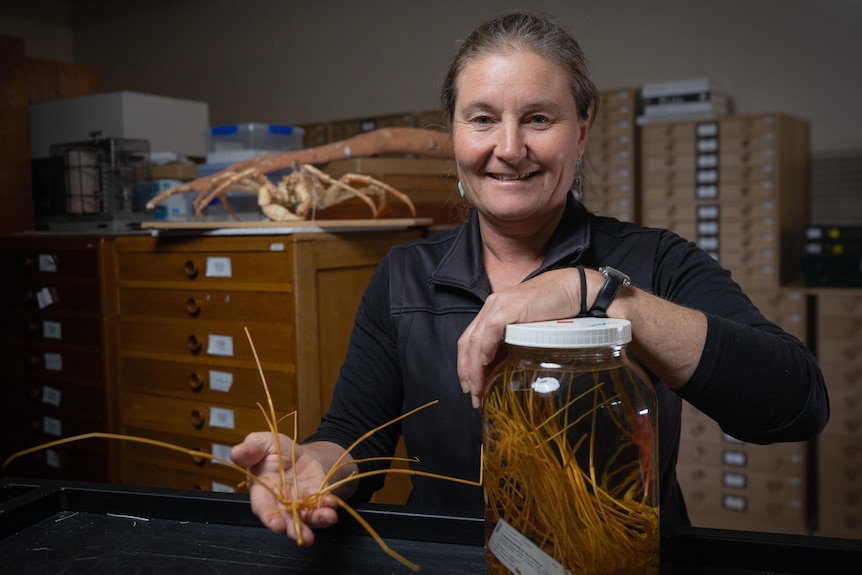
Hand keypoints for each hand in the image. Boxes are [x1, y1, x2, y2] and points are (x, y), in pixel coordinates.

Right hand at [230, 433, 339, 545]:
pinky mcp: (316, 502)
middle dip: (292, 528)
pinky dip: (327, 510)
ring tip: (326, 518)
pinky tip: (331, 505)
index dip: (269, 516)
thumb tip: (236, 452)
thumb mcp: (263, 443)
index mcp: (262, 491)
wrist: (301, 453)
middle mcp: (280, 504)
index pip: (263, 507)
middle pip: (285, 520)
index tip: (276, 524)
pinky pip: (321, 509)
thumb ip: (250, 449)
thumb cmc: (277, 451)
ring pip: (305, 519)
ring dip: (315, 522)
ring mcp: (299, 505)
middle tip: (299, 534)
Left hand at [457, 267, 596, 406]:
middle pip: (467, 343)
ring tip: (478, 388)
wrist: (572, 289)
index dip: (465, 366)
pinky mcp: (511, 306)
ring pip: (475, 339)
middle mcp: (491, 307)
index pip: (469, 342)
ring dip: (474, 367)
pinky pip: (491, 328)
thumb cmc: (553, 309)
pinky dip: (486, 346)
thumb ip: (511, 343)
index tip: (470, 388)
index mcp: (492, 312)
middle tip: (474, 396)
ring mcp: (500, 305)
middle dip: (467, 373)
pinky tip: (485, 362)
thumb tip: (502, 369)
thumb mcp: (526, 329)